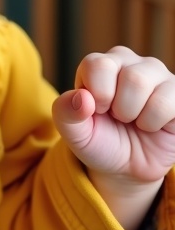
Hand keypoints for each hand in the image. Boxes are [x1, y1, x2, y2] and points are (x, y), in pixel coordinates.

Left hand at [52, 46, 174, 229]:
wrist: (127, 167)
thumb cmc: (100, 141)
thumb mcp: (75, 133)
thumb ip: (65, 113)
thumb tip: (82, 98)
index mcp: (100, 65)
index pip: (97, 64)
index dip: (97, 95)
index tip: (98, 110)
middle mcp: (129, 62)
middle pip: (129, 75)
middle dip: (120, 108)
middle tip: (119, 117)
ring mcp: (156, 74)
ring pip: (146, 83)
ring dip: (136, 115)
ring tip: (134, 120)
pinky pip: (168, 101)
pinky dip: (154, 122)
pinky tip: (150, 124)